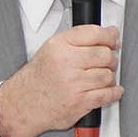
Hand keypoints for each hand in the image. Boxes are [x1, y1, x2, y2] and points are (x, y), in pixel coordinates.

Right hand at [0, 25, 121, 136]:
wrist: (23, 103)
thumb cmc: (39, 77)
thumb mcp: (52, 48)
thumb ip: (79, 38)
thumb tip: (109, 33)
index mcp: (59, 46)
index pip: (95, 34)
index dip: (110, 37)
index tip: (113, 40)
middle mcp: (66, 63)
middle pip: (105, 55)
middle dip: (110, 58)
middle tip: (107, 61)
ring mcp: (74, 84)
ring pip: (108, 75)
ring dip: (109, 77)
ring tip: (101, 77)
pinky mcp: (80, 102)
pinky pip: (108, 95)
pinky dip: (114, 92)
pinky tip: (110, 90)